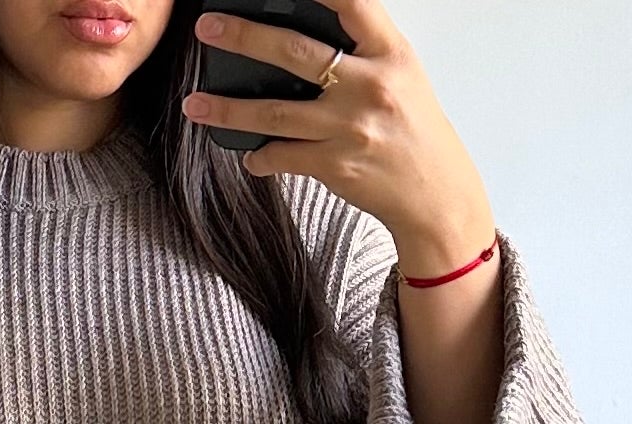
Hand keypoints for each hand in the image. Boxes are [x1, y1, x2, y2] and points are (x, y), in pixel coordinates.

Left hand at [184, 0, 493, 278]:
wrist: (435, 196)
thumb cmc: (414, 130)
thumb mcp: (400, 74)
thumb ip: (361, 49)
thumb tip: (307, 25)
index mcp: (389, 53)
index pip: (351, 3)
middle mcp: (369, 87)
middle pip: (296, 53)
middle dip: (245, 38)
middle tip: (208, 29)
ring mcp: (350, 129)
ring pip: (276, 113)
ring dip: (229, 109)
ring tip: (196, 103)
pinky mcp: (336, 167)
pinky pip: (283, 156)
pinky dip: (260, 156)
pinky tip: (249, 153)